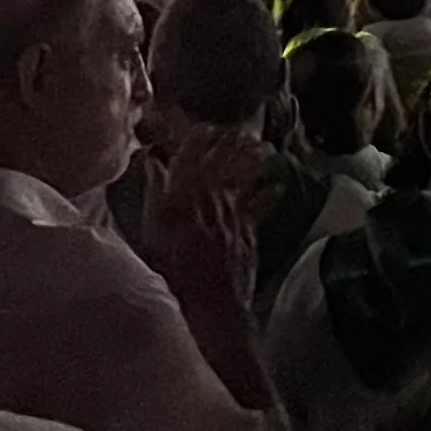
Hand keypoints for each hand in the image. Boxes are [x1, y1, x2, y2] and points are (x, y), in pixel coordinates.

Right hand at [142, 126, 262, 314]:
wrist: (208, 303)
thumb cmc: (170, 271)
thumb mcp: (150, 231)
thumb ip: (153, 194)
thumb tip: (153, 164)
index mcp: (180, 197)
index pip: (190, 157)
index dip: (198, 139)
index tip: (205, 127)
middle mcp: (209, 200)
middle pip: (221, 163)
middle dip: (231, 144)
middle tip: (241, 129)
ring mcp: (232, 215)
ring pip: (244, 179)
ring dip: (254, 161)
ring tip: (265, 147)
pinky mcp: (248, 231)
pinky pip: (261, 206)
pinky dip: (270, 194)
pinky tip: (280, 185)